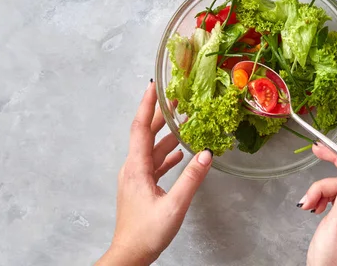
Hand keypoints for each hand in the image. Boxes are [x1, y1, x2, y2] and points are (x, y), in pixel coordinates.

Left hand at [96, 81, 213, 265]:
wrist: (130, 254)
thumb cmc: (147, 233)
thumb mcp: (174, 205)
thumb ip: (191, 179)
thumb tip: (206, 154)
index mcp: (136, 168)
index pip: (140, 128)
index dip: (147, 105)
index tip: (153, 86)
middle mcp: (133, 168)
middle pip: (146, 134)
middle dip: (161, 115)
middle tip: (176, 98)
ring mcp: (136, 177)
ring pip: (152, 148)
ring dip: (167, 134)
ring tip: (183, 122)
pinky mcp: (141, 186)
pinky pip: (154, 163)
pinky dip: (166, 154)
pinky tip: (179, 152)